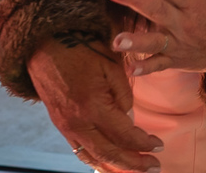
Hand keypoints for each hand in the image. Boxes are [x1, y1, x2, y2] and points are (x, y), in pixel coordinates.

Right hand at [26, 37, 162, 172]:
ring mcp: (65, 127)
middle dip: (133, 163)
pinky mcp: (60, 125)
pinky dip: (95, 160)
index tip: (159, 145)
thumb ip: (123, 96)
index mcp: (93, 107)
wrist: (45, 44)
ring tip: (135, 169)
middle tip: (154, 167)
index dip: (144, 143)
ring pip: (92, 156)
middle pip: (109, 153)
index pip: (124, 135)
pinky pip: (79, 150)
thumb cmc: (83, 49)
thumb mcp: (112, 67)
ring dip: (115, 166)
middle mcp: (77, 123)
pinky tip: (108, 163)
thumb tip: (130, 119)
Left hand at [107, 0, 205, 81]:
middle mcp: (183, 24)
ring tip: (117, 40)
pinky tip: (130, 69)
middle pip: (157, 10)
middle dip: (135, 0)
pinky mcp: (174, 61)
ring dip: (136, 41)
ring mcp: (177, 44)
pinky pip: (158, 65)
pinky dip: (145, 68)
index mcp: (193, 4)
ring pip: (154, 42)